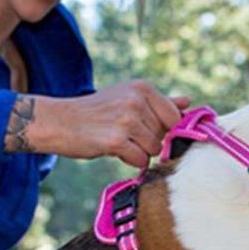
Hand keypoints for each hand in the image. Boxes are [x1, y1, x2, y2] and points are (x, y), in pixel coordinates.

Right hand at [10, 81, 190, 168]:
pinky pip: (141, 160)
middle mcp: (137, 100)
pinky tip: (114, 150)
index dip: (164, 131)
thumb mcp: (128, 98)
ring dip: (139, 152)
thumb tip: (188, 102)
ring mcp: (127, 120)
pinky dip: (130, 161)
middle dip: (149, 141)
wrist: (60, 121)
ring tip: (119, 141)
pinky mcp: (116, 140)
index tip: (145, 130)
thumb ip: (161, 103)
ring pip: (154, 150)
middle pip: (164, 136)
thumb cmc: (97, 113)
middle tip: (125, 134)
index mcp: (143, 88)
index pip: (176, 118)